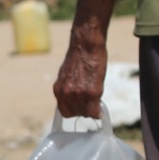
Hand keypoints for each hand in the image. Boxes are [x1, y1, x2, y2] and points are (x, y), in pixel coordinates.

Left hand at [52, 0, 115, 118]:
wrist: (86, 45)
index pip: (64, 111)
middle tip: (89, 103)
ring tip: (95, 98)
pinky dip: (97, 111)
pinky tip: (100, 105)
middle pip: (74, 114)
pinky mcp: (92, 92)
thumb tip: (73, 100)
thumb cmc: (79, 58)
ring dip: (91, 109)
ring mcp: (79, 94)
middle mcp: (66, 94)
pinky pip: (94, 111)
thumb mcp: (67, 76)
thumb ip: (68, 89)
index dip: (73, 111)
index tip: (80, 107)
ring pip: (85, 113)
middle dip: (83, 110)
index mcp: (58, 90)